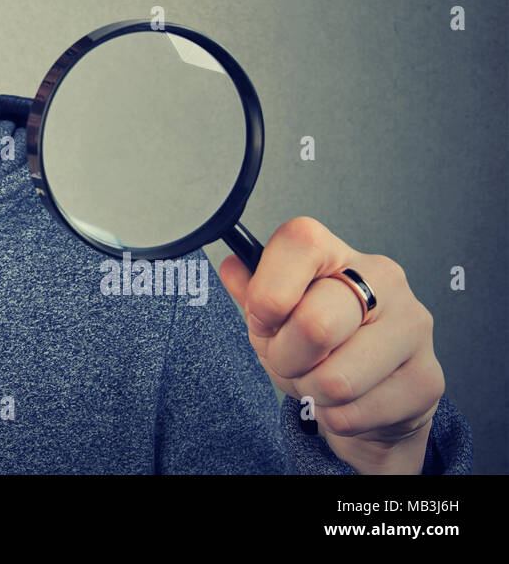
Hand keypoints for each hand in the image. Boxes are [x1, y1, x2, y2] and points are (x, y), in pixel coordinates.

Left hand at [218, 216, 443, 473]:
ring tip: (318, 380)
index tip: (263, 317)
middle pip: (315, 323)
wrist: (372, 397)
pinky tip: (347, 402)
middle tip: (290, 360)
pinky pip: (354, 413)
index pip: (300, 242)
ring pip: (336, 379)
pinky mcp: (428, 378)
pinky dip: (335, 418)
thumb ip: (251, 292)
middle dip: (285, 357)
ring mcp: (413, 327)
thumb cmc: (317, 347)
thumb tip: (232, 268)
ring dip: (311, 391)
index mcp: (338, 254)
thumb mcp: (276, 316)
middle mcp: (384, 280)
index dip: (269, 289)